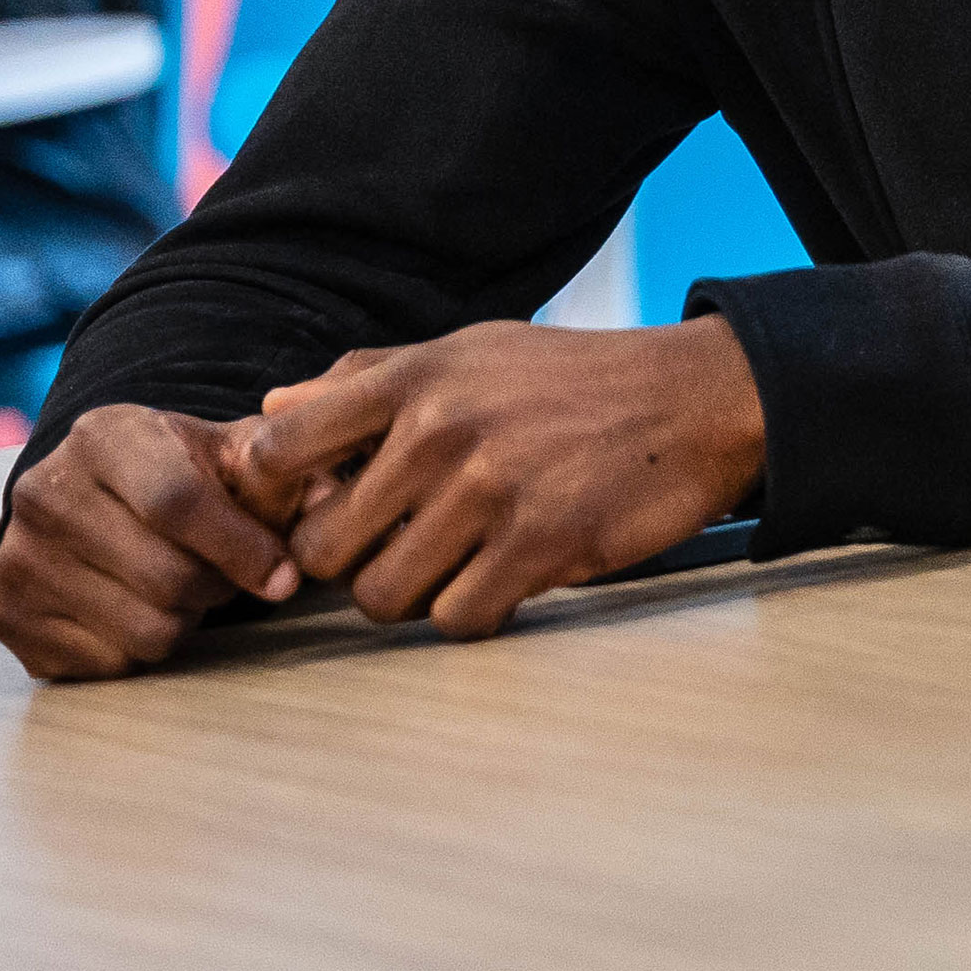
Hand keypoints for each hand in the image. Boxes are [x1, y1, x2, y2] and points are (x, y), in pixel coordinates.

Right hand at [0, 404, 303, 679]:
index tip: (285, 577)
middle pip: (166, 578)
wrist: (103, 497)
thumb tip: (336, 509)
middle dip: (219, 587)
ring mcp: (15, 556)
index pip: (179, 503)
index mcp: (104, 435)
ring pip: (143, 629)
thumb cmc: (192, 475)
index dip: (243, 548)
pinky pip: (105, 664)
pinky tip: (137, 607)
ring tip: (181, 586)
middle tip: (223, 575)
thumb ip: (294, 473)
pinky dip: (139, 648)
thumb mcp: (242, 455)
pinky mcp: (3, 613)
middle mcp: (43, 490)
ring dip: (184, 619)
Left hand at [238, 315, 766, 640]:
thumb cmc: (577, 378)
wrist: (699, 398)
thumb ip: (367, 379)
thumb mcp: (471, 352)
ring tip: (454, 567)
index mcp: (416, 379)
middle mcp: (441, 430)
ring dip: (413, 595)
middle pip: (322, 549)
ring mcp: (491, 489)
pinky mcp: (542, 543)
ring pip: (383, 596)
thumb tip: (271, 410)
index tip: (313, 510)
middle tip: (399, 548)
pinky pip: (457, 618)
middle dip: (354, 562)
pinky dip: (475, 613)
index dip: (274, 498)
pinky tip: (503, 582)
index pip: (277, 451)